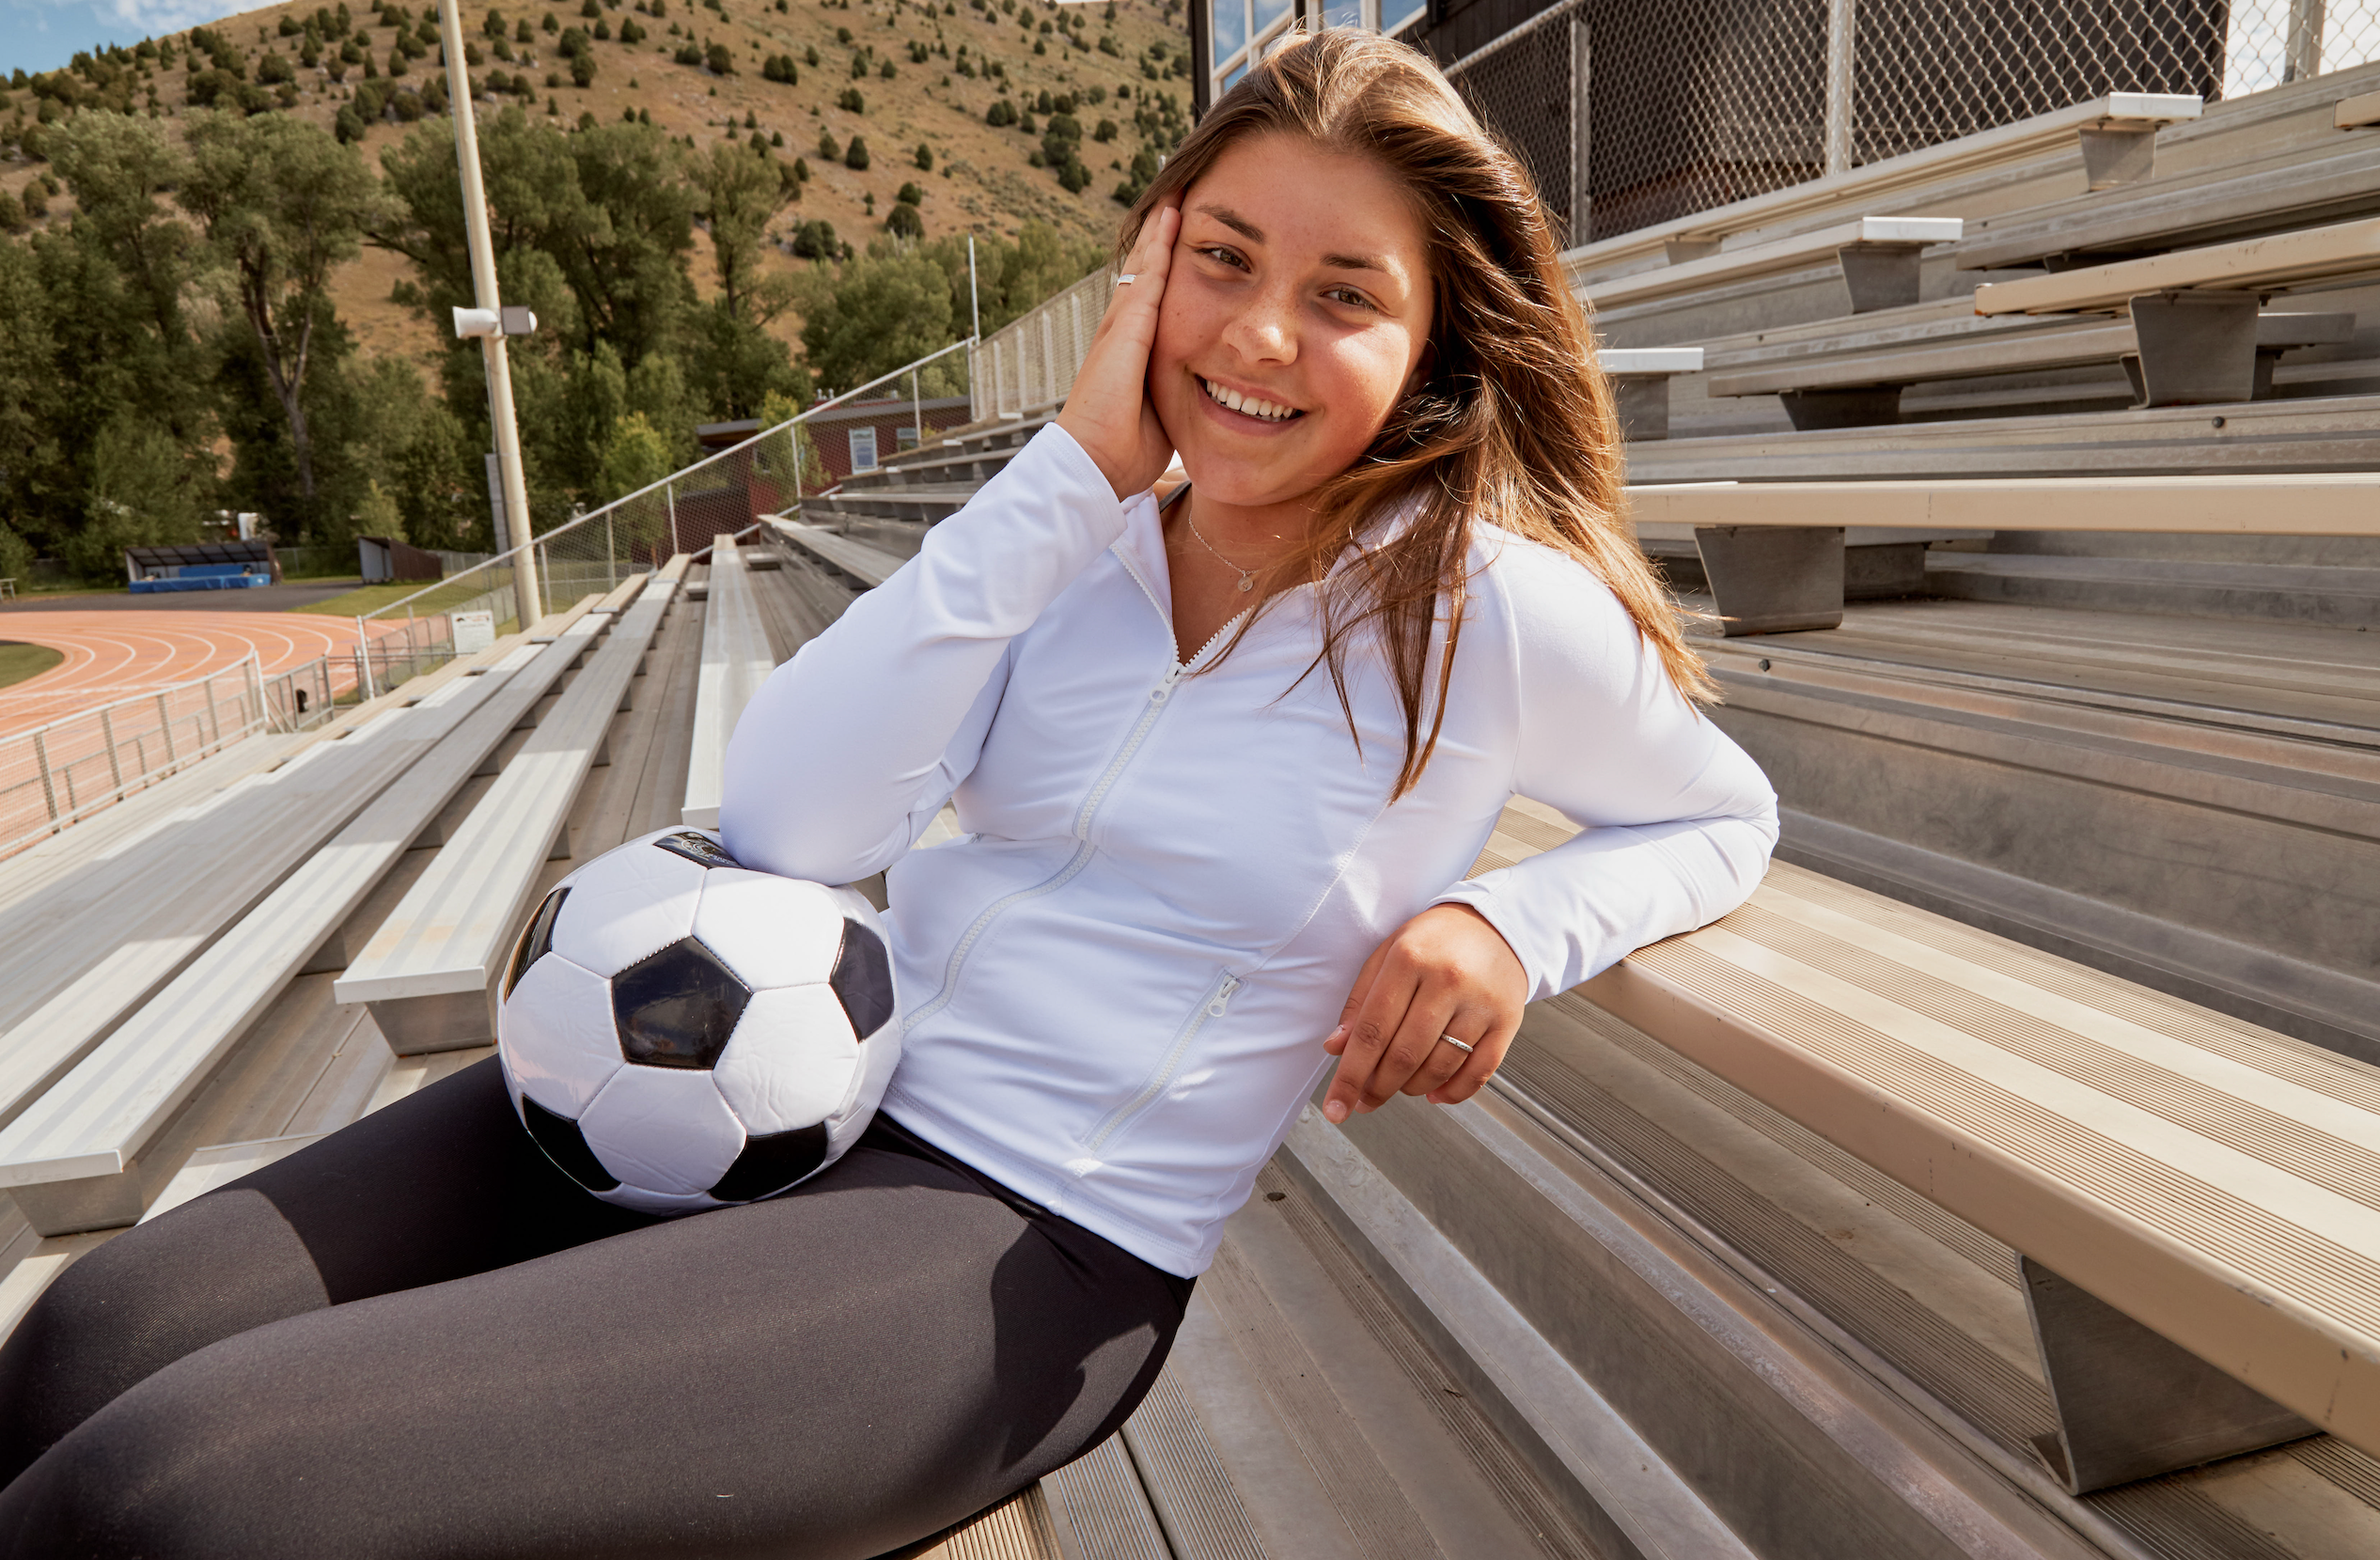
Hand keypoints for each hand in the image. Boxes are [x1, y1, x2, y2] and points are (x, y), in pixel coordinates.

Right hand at [1056, 196, 1180, 500]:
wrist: (1095, 464)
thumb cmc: (1126, 452)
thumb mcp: (1163, 416)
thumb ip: (1180, 398)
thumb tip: (1208, 401)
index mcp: (1132, 352)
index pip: (1153, 300)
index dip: (1167, 269)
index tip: (1186, 242)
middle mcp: (1123, 332)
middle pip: (1144, 272)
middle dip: (1160, 238)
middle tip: (1177, 199)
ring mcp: (1120, 326)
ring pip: (1143, 265)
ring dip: (1158, 230)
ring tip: (1173, 194)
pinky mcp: (1125, 329)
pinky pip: (1146, 277)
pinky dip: (1157, 245)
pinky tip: (1169, 218)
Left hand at [1321, 904, 1526, 1123]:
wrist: (1497, 923)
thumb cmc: (1434, 941)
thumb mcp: (1388, 955)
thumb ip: (1361, 1001)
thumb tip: (1336, 1048)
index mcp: (1409, 959)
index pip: (1372, 1030)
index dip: (1350, 1076)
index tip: (1336, 1108)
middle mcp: (1447, 980)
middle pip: (1404, 1055)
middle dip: (1378, 1088)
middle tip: (1365, 1099)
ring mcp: (1481, 1003)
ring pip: (1439, 1068)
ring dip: (1412, 1088)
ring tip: (1400, 1085)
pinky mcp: (1507, 1021)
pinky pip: (1479, 1073)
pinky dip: (1453, 1092)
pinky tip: (1434, 1092)